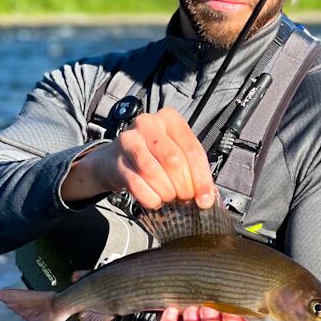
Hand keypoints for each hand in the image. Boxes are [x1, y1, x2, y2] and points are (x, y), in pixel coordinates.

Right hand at [62, 108, 214, 209]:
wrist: (115, 160)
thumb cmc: (154, 156)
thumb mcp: (177, 154)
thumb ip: (194, 171)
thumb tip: (206, 199)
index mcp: (170, 119)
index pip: (192, 150)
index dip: (201, 179)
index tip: (205, 201)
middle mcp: (149, 124)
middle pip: (174, 161)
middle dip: (183, 187)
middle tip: (184, 199)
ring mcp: (129, 140)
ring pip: (154, 173)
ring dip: (166, 193)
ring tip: (169, 198)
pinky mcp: (116, 160)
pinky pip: (137, 185)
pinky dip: (150, 199)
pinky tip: (155, 200)